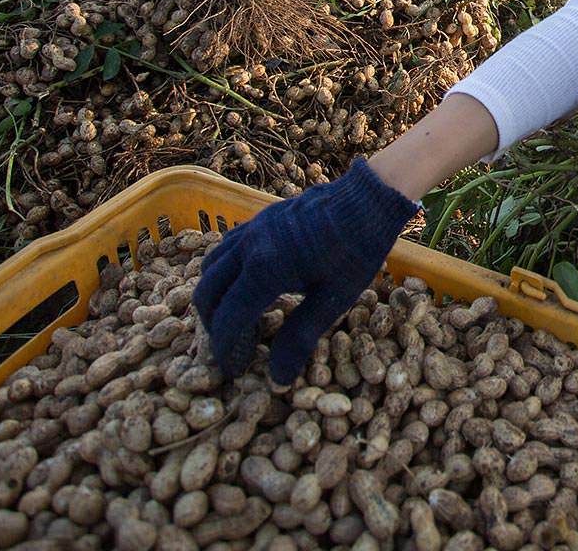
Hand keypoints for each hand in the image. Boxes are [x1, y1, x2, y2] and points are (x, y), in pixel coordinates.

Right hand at [194, 159, 418, 385]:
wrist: (369, 198)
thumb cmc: (357, 249)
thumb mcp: (334, 298)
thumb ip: (300, 337)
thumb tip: (277, 379)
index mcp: (265, 269)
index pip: (229, 319)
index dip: (227, 350)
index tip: (235, 370)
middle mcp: (248, 247)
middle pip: (208, 293)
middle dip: (213, 325)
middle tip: (233, 347)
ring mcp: (251, 229)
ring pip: (210, 267)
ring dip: (214, 297)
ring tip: (235, 318)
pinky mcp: (258, 219)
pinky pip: (225, 248)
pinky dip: (223, 272)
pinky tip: (244, 284)